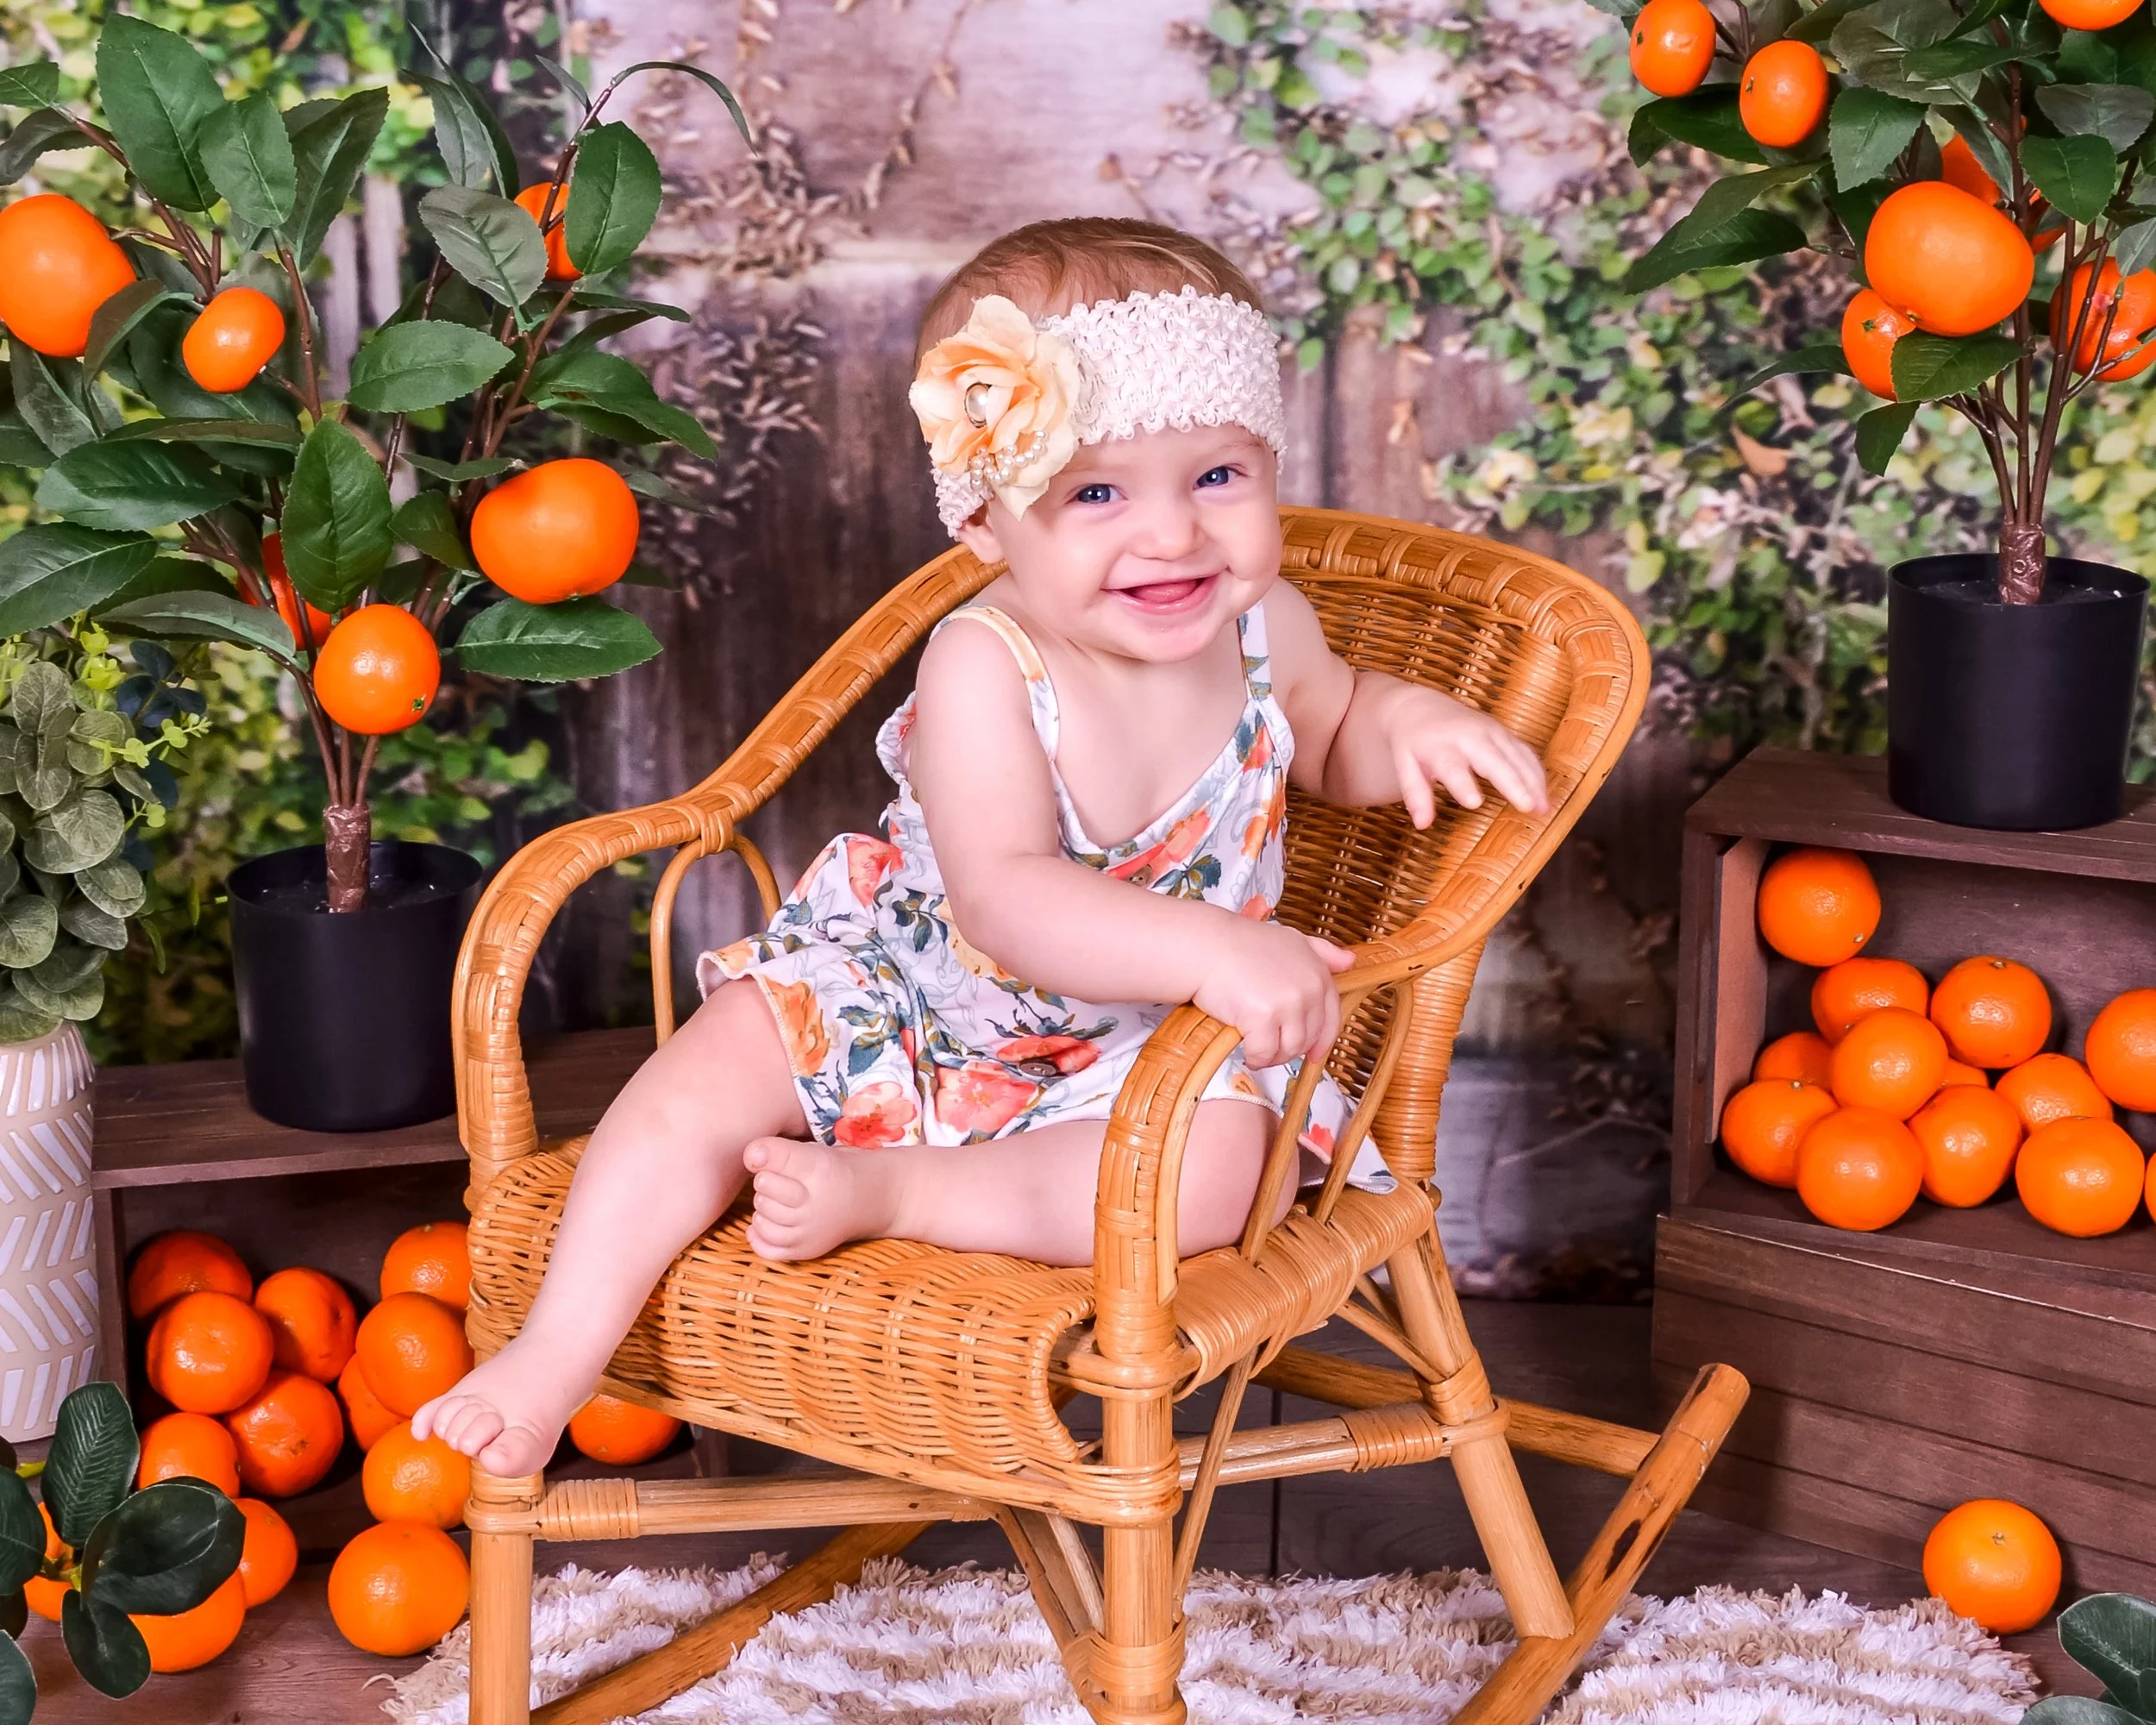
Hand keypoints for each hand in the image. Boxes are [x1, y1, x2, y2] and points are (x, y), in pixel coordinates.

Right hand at [1194, 919, 1354, 1067]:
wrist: (1207, 946)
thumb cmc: (1242, 944)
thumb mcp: (1290, 940)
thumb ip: (1322, 952)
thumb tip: (1350, 961)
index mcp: (1317, 972)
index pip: (1331, 1018)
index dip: (1322, 1041)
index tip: (1312, 1055)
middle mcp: (1308, 988)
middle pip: (1308, 1038)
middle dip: (1289, 1048)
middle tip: (1268, 1044)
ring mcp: (1287, 1003)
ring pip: (1289, 1050)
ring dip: (1272, 1055)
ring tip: (1255, 1047)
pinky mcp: (1263, 1017)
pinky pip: (1264, 1053)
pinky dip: (1255, 1057)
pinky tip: (1245, 1049)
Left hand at [1389, 690, 1549, 825]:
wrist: (1422, 708)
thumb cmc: (1412, 744)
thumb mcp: (1404, 766)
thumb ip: (1415, 794)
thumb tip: (1422, 824)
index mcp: (1440, 745)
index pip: (1453, 766)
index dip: (1463, 784)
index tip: (1474, 802)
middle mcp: (1469, 736)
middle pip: (1495, 760)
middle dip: (1513, 782)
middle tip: (1528, 806)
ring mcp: (1490, 731)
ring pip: (1517, 755)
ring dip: (1533, 780)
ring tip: (1543, 808)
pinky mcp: (1504, 732)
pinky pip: (1525, 751)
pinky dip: (1537, 772)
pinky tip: (1544, 795)